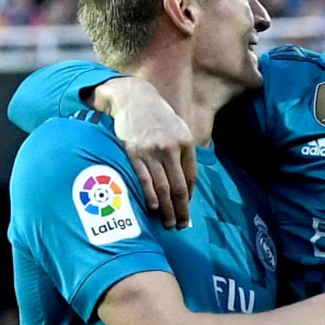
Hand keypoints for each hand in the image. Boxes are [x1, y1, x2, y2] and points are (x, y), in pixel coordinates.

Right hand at [96, 77, 196, 227]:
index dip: (189, 198)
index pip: (190, 178)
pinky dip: (149, 195)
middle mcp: (170, 148)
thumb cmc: (158, 117)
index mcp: (185, 143)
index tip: (187, 212)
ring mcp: (151, 151)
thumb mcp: (179, 129)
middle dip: (181, 210)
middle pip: (179, 187)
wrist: (134, 97)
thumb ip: (184, 153)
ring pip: (162, 187)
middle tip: (180, 226)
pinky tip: (153, 208)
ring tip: (168, 223)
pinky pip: (143, 179)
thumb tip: (186, 183)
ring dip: (166, 209)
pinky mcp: (133, 152)